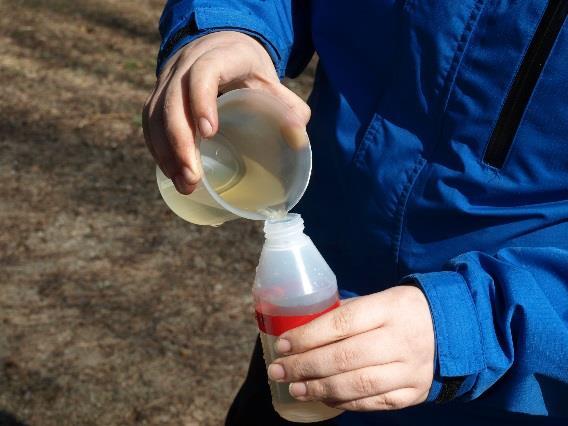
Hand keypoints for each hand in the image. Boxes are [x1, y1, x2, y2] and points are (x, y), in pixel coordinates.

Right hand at [142, 31, 309, 193]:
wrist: (220, 44)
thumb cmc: (249, 69)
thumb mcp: (272, 81)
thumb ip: (288, 107)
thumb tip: (298, 140)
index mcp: (220, 55)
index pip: (203, 73)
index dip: (201, 101)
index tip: (209, 133)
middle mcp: (187, 63)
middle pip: (173, 100)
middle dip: (180, 142)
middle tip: (193, 178)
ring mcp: (168, 78)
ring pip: (155, 112)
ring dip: (166, 151)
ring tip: (183, 184)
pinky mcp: (158, 94)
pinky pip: (149, 120)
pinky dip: (157, 147)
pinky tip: (170, 171)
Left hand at [267, 286, 434, 410]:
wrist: (452, 329)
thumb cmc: (403, 311)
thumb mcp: (379, 300)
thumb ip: (347, 315)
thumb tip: (303, 333)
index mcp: (389, 308)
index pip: (341, 323)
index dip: (308, 336)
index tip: (282, 343)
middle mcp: (400, 339)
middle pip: (345, 357)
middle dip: (305, 366)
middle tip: (278, 371)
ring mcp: (409, 369)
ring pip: (357, 384)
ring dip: (319, 389)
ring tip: (295, 388)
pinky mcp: (413, 392)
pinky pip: (373, 402)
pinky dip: (344, 403)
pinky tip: (324, 398)